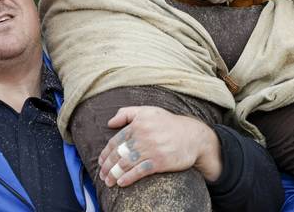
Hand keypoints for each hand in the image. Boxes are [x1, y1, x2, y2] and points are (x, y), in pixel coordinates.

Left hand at [97, 106, 220, 187]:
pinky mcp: (159, 161)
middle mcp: (143, 136)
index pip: (116, 141)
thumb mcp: (148, 111)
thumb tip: (109, 122)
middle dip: (107, 166)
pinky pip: (140, 171)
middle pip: (119, 154)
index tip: (100, 162)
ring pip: (126, 164)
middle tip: (102, 175)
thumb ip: (127, 113)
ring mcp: (151, 149)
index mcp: (138, 123)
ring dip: (114, 174)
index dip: (106, 153)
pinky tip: (121, 182)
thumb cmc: (168, 123)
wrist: (193, 135)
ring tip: (108, 182)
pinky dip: (128, 178)